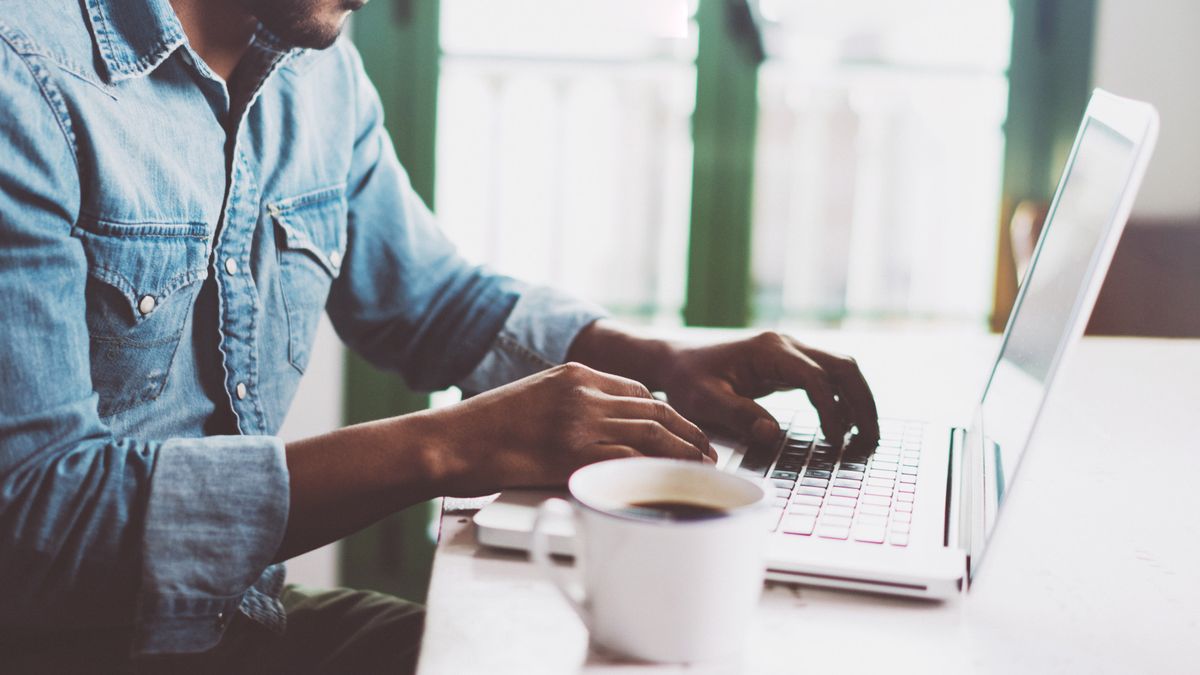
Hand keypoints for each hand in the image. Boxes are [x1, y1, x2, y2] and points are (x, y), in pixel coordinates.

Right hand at [426, 362, 715, 494]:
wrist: (449, 441)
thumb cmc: (484, 429)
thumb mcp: (534, 398)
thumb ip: (570, 406)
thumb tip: (602, 431)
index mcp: (574, 374)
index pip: (638, 391)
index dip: (668, 414)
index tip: (683, 431)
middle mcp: (583, 392)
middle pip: (655, 410)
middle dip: (688, 433)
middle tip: (708, 453)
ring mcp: (579, 422)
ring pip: (651, 434)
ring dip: (684, 453)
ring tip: (702, 470)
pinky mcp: (572, 453)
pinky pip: (629, 460)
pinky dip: (657, 472)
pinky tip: (671, 483)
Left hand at [657, 332, 879, 444]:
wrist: (675, 361)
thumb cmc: (686, 380)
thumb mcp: (703, 400)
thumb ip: (738, 416)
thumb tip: (773, 435)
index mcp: (769, 350)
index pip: (816, 378)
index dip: (831, 411)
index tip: (837, 442)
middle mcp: (786, 345)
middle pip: (842, 366)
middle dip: (862, 402)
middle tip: (872, 440)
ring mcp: (790, 352)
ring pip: (841, 369)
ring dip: (858, 400)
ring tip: (866, 437)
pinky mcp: (788, 364)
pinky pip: (826, 378)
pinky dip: (842, 400)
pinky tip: (843, 427)